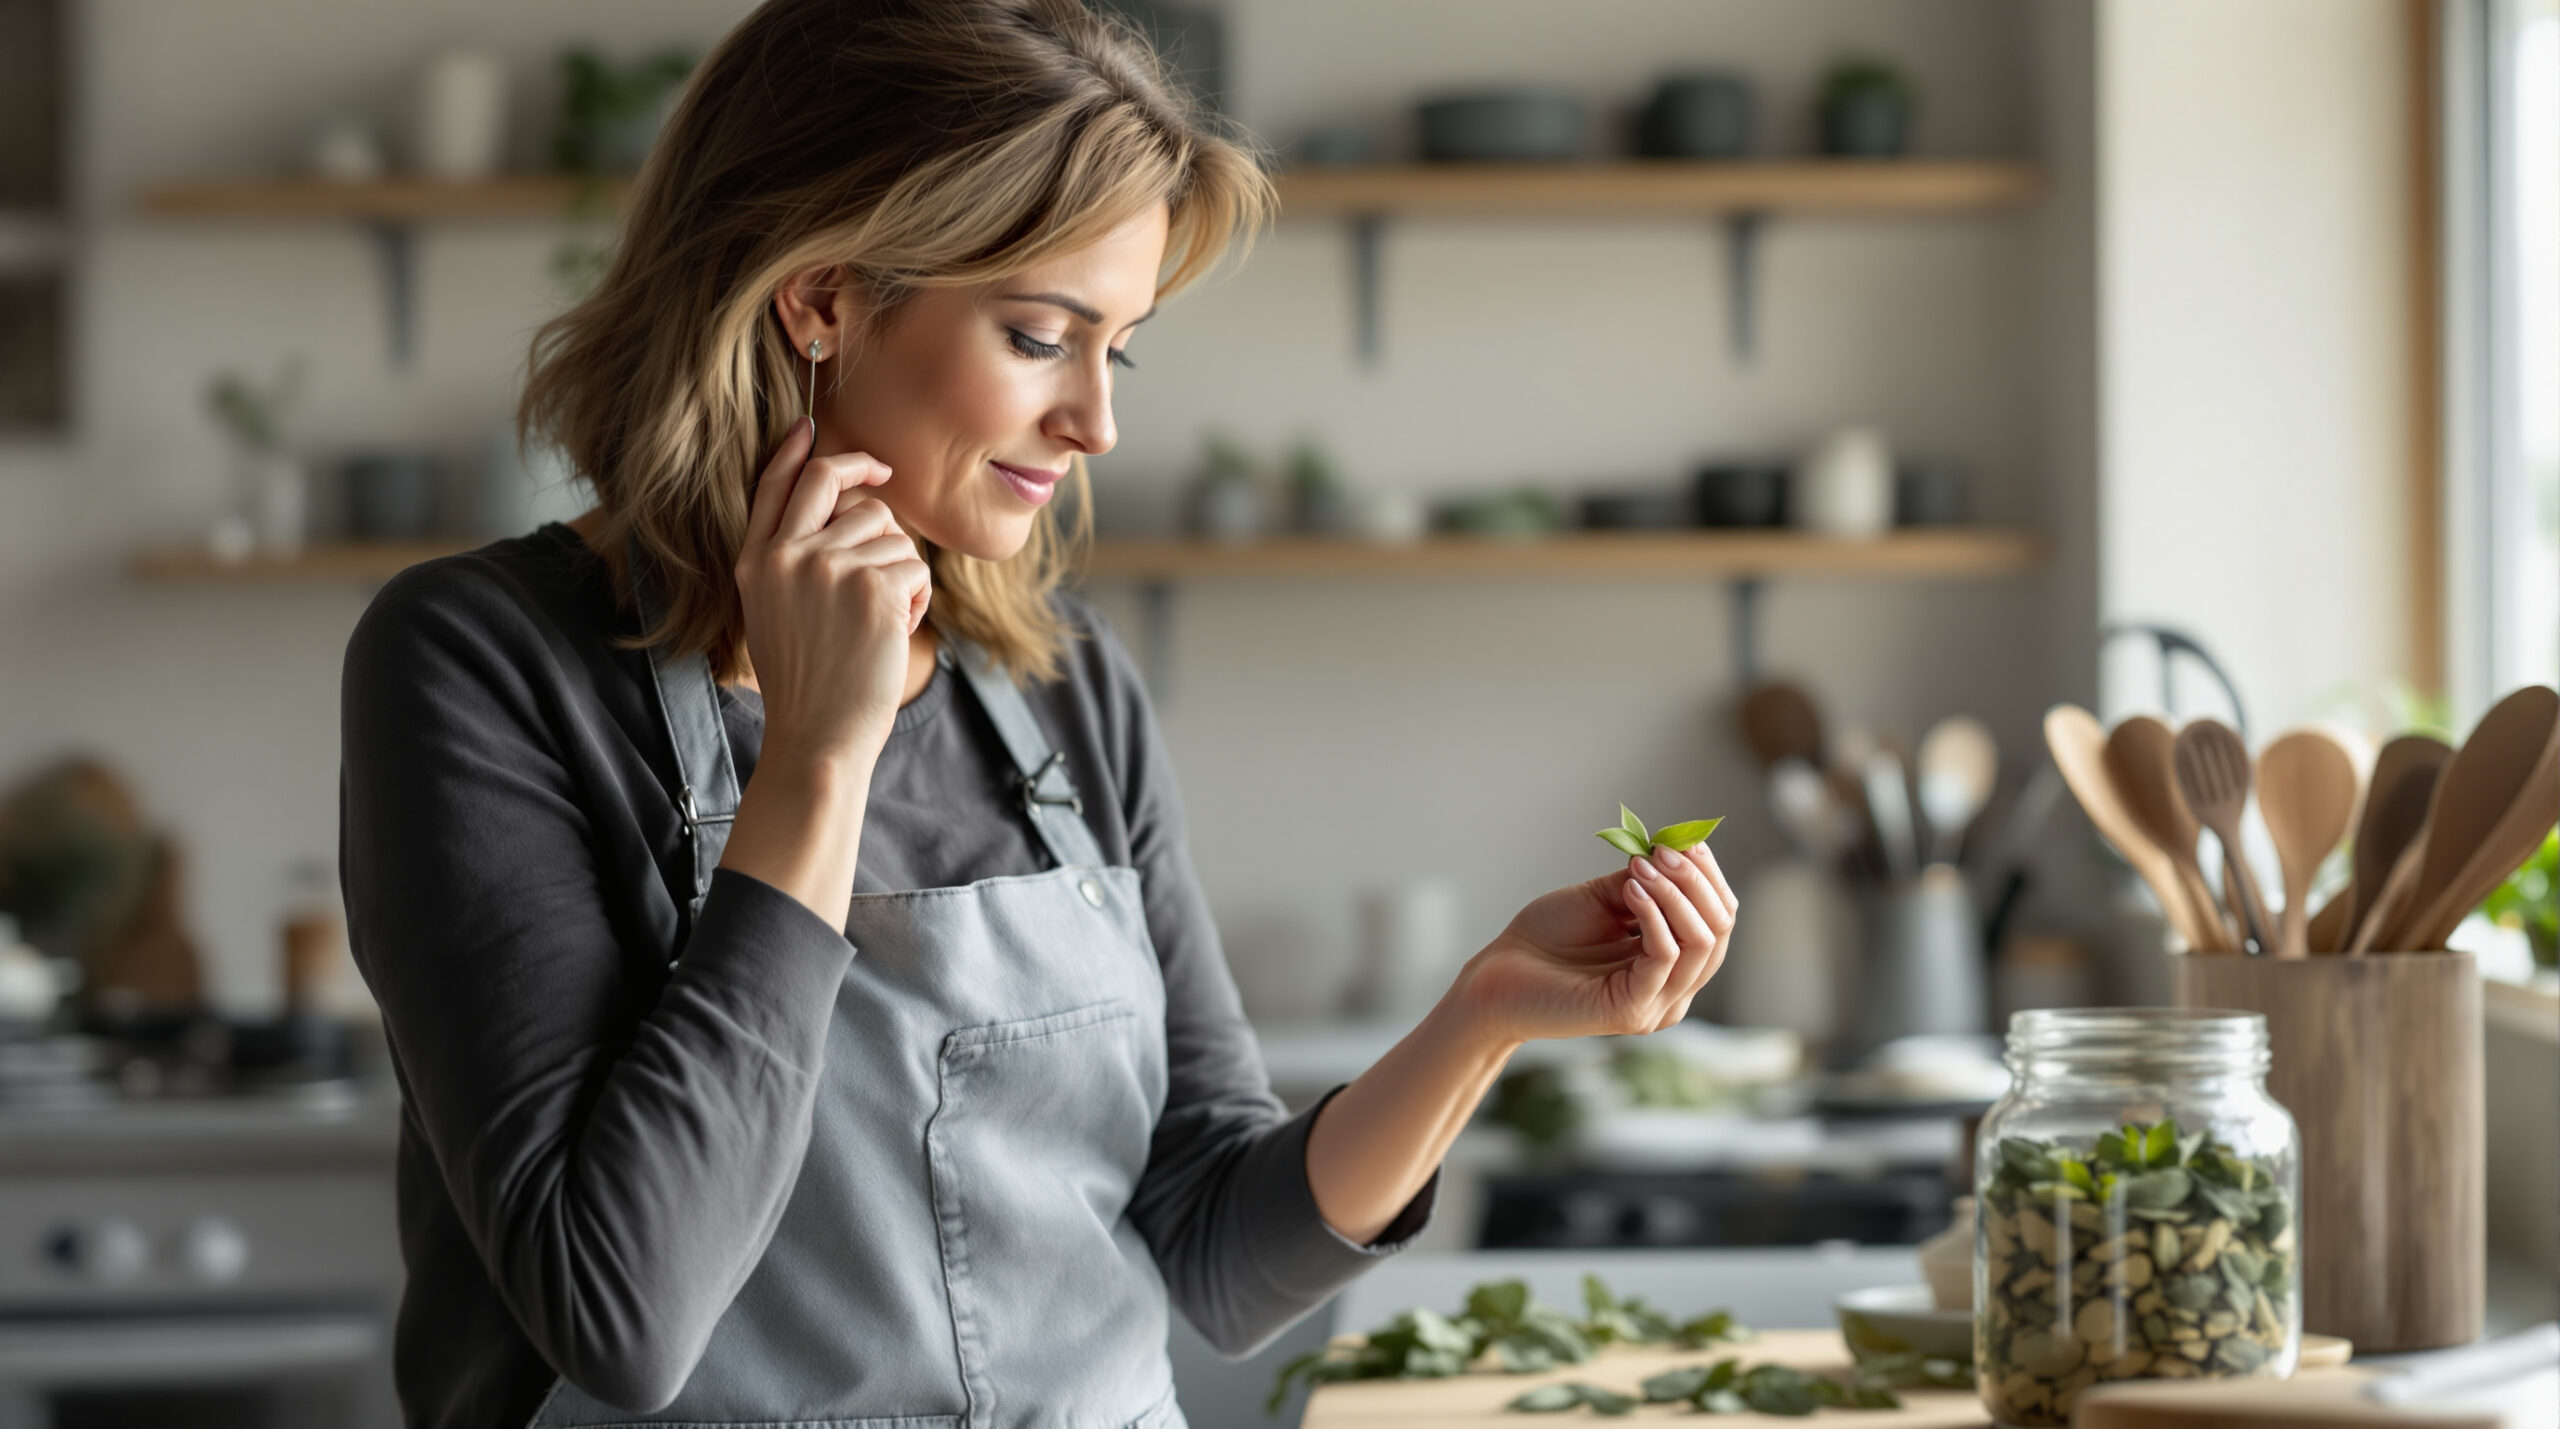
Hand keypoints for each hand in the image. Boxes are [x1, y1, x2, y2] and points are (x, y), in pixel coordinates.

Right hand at [732, 418, 930, 765]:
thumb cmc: (808, 683)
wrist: (818, 737)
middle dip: (870, 483)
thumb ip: (793, 559)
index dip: (794, 451)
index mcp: (755, 562)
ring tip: (881, 616)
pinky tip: (895, 632)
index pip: (774, 487)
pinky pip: (915, 567)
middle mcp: (785, 557)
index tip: (809, 425)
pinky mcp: (872, 588)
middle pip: (837, 484)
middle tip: (887, 478)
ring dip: (899, 568)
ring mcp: (827, 569)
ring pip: (888, 529)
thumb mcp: (776, 612)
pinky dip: (917, 599)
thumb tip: (848, 506)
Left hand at [1448, 841, 1737, 1046]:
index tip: (1687, 843)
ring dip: (1675, 894)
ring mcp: (1658, 1004)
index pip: (1720, 919)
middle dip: (1696, 882)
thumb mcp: (1603, 899)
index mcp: (1672, 963)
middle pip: (1719, 930)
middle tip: (1664, 851)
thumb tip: (1675, 848)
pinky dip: (1654, 916)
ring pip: (1700, 943)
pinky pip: (1665, 957)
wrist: (1498, 975)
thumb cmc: (1547, 938)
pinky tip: (1631, 889)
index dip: (1709, 878)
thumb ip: (1643, 881)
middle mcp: (1674, 988)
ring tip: (1642, 867)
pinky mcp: (1633, 1010)